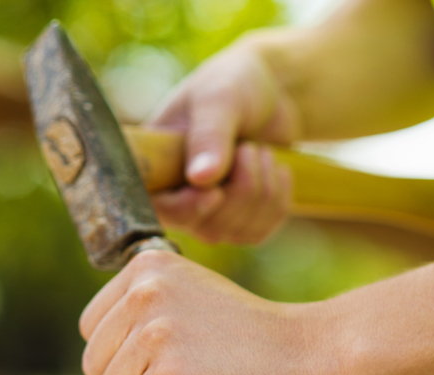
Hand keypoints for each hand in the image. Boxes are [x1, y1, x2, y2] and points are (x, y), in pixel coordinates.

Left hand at [79, 251, 328, 374]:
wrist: (313, 358)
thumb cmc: (254, 342)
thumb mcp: (192, 302)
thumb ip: (146, 314)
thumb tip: (100, 360)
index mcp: (148, 268)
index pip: (92, 328)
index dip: (123, 359)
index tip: (165, 363)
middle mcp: (146, 294)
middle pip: (96, 366)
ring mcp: (157, 336)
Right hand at [147, 40, 297, 244]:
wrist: (272, 91)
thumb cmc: (234, 84)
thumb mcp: (218, 99)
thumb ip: (208, 135)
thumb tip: (199, 178)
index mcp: (156, 169)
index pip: (161, 210)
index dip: (188, 209)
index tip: (214, 193)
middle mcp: (177, 201)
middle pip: (209, 226)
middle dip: (242, 185)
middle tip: (247, 146)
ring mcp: (209, 218)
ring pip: (239, 231)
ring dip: (263, 186)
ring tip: (258, 150)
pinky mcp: (239, 225)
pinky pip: (261, 231)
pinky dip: (277, 197)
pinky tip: (274, 169)